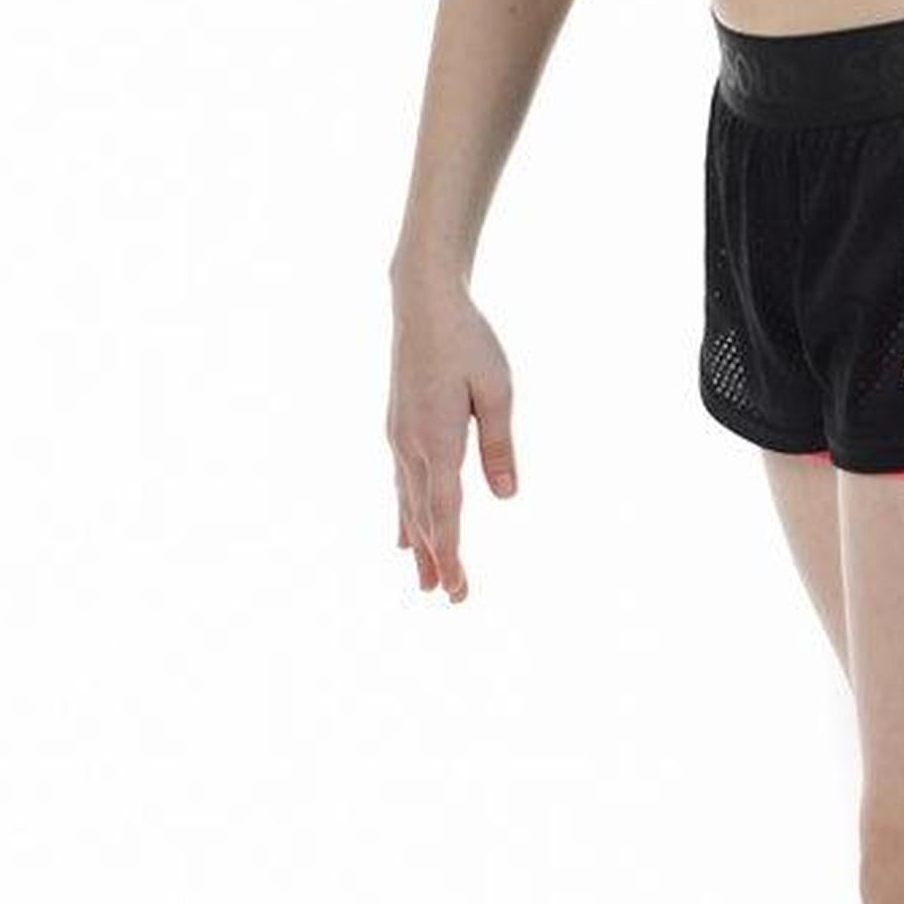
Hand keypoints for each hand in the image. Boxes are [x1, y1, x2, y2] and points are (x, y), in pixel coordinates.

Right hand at [386, 275, 517, 600]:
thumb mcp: (496, 391)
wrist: (423, 304)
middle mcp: (411, 447)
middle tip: (448, 598)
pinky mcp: (398, 427)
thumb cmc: (468, 342)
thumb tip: (506, 495)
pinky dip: (405, 513)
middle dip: (436, 560)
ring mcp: (400, 438)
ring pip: (407, 504)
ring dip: (418, 544)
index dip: (453, 555)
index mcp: (438, 442)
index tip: (459, 590)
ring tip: (423, 579)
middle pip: (423, 518)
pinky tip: (403, 532)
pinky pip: (400, 483)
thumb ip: (499, 445)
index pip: (446, 514)